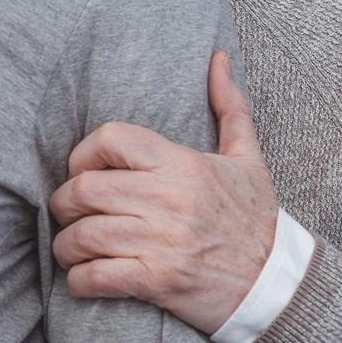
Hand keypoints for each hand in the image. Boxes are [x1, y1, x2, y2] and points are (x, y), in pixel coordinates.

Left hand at [49, 49, 277, 334]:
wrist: (276, 285)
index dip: (83, 153)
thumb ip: (229, 105)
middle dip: (65, 203)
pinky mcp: (157, 282)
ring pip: (84, 235)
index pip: (111, 139)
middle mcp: (169, 200)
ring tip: (70, 246)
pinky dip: (79, 280)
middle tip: (68, 212)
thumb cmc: (255, 219)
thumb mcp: (248, 158)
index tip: (82, 170)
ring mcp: (161, 243)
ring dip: (65, 244)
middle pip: (85, 189)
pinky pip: (97, 277)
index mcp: (183, 165)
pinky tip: (83, 277)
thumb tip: (217, 57)